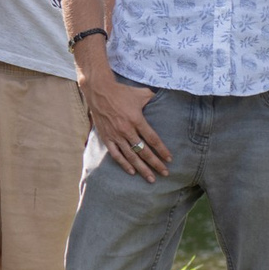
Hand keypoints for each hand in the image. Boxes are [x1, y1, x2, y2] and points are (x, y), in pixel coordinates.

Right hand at [78, 57, 169, 178]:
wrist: (99, 91)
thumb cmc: (121, 92)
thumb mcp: (141, 93)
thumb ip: (154, 99)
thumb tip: (167, 98)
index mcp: (137, 120)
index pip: (153, 139)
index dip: (162, 150)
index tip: (169, 159)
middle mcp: (127, 130)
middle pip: (144, 151)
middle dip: (156, 164)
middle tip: (165, 173)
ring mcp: (116, 135)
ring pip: (131, 156)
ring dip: (142, 168)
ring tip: (151, 178)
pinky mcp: (106, 137)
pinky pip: (116, 154)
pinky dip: (124, 164)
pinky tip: (132, 172)